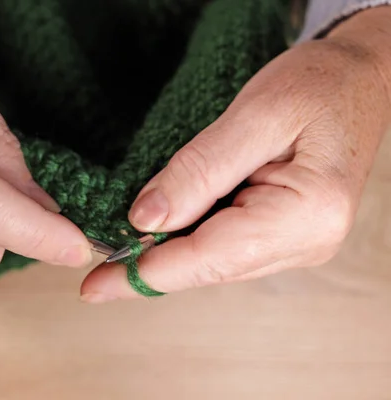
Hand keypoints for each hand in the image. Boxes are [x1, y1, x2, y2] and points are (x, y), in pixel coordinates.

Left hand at [82, 6, 390, 302]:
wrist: (359, 79)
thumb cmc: (318, 86)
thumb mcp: (255, 116)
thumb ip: (199, 170)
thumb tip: (146, 219)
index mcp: (305, 214)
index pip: (210, 257)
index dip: (147, 273)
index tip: (96, 287)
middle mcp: (304, 242)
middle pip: (210, 267)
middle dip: (150, 268)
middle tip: (95, 270)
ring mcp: (296, 243)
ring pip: (214, 263)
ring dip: (166, 257)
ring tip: (118, 248)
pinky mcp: (284, 235)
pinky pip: (225, 248)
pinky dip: (188, 242)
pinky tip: (160, 232)